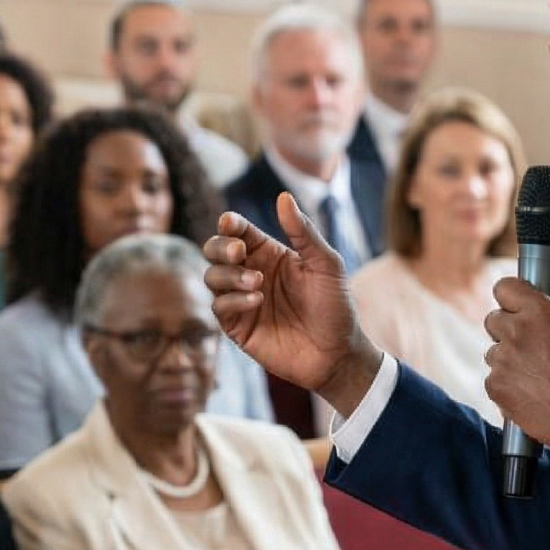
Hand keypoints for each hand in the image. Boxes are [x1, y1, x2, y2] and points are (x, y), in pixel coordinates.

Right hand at [202, 197, 382, 415]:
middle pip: (214, 250)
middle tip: (239, 252)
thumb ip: (304, 232)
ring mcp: (242, 300)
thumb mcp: (326, 264)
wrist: (337, 352)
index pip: (238, 230)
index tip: (230, 223)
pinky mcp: (238, 327)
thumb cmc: (335, 306)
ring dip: (229, 275)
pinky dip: (233, 300)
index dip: (230, 223)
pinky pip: (219, 307)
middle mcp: (251, 273)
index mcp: (269, 253)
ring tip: (257, 282)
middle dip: (220, 247)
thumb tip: (283, 197)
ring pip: (212, 276)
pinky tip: (258, 300)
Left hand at [483, 279, 549, 461]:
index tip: (516, 306)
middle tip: (530, 346)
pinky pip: (493, 379)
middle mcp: (516, 332)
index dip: (511, 297)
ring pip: (493, 352)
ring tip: (536, 376)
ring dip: (507, 360)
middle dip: (508, 329)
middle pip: (493, 320)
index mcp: (540, 312)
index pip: (504, 287)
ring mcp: (502, 360)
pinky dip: (506, 385)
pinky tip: (531, 393)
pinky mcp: (495, 387)